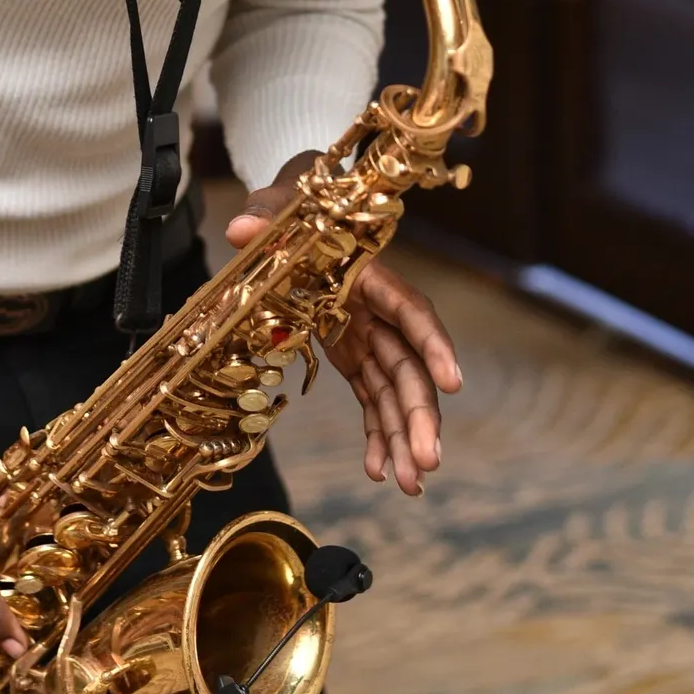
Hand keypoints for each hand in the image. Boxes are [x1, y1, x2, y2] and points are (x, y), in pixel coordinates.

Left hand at [227, 152, 462, 495]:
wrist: (295, 213)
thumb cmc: (294, 208)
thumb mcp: (277, 207)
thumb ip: (264, 218)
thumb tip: (240, 229)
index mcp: (366, 274)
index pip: (409, 309)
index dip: (433, 345)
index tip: (453, 383)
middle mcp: (376, 310)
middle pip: (408, 365)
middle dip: (420, 414)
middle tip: (428, 461)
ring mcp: (367, 335)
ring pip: (395, 392)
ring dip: (403, 437)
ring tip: (410, 485)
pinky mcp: (353, 354)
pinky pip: (371, 398)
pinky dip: (377, 434)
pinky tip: (379, 472)